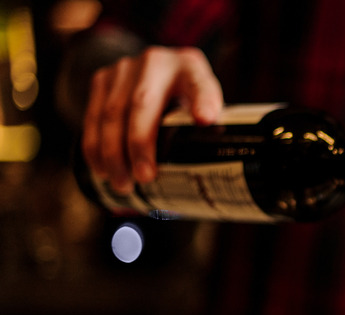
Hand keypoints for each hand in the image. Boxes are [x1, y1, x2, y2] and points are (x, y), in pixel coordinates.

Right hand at [82, 46, 223, 193]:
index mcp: (191, 68)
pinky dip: (95, 148)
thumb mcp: (204, 104)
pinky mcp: (102, 78)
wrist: (155, 70)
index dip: (203, 102)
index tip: (206, 120)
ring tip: (123, 184)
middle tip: (145, 178)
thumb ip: (208, 126)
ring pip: (112, 113)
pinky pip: (93, 117)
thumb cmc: (185, 98)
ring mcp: (125, 67)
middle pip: (143, 103)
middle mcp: (156, 62)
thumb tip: (212, 168)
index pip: (199, 84)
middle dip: (141, 144)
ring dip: (114, 154)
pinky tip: (102, 170)